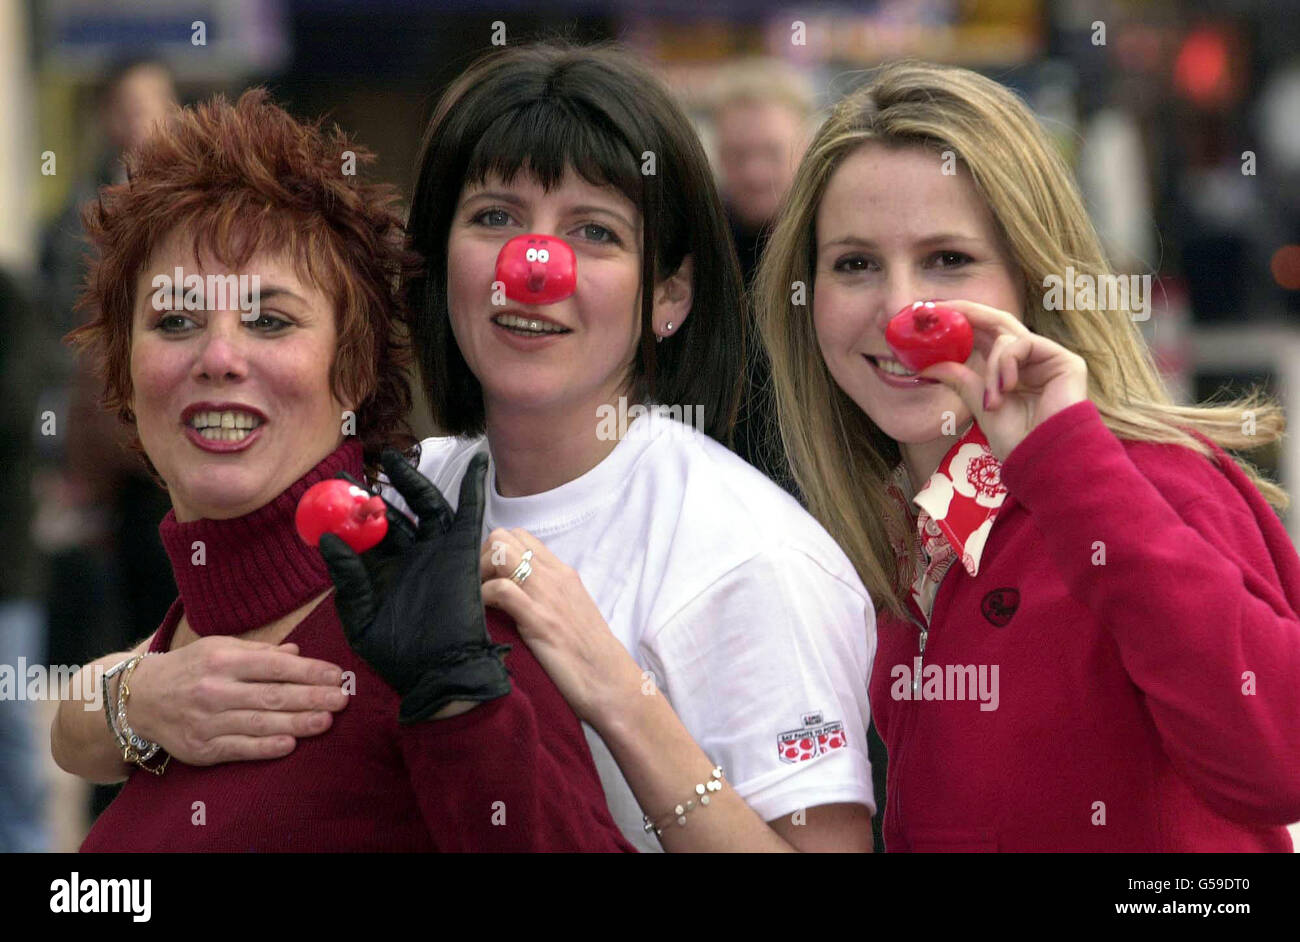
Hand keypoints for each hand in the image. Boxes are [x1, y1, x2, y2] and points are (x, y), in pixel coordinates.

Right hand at [127, 639, 347, 764]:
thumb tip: (297, 652)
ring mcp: (206, 721)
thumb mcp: (220, 648)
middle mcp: (214, 690)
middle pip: (271, 696)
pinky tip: (290, 745)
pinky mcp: (200, 748)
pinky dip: (266, 748)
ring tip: (326, 721)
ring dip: (297, 723)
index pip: (274, 666)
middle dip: (311, 697)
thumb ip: (259, 652)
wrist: (139, 698)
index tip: (336, 675)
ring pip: (259, 723)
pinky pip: (239, 749)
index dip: (308, 671)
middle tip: (342, 699)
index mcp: (222, 660)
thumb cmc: (190, 668)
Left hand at [318, 449, 511, 722]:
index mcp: (382, 572)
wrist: (439, 670)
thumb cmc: (398, 653)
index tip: (329, 493)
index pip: (363, 535)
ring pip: (424, 505)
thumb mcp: (361, 618)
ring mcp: (436, 550)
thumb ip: (347, 579)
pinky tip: (476, 460)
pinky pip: (468, 511)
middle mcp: (409, 556)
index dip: (346, 513)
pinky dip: (473, 485)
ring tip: (394, 458)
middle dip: (371, 493)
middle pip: (391, 514)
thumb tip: (328, 540)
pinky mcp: (461, 550)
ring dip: (411, 480)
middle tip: (352, 474)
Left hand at [479, 528, 642, 727]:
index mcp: (563, 573)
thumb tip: (517, 595)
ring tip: (478, 601)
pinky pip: (500, 590)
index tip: (487, 578)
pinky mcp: (540, 621)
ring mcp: (548, 596)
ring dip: (478, 573)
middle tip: (478, 590)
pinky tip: (481, 617)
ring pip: (499, 553)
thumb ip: (548, 596)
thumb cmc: (589, 655)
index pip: (520, 537)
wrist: (611, 683)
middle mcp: (555, 577)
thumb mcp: (571, 612)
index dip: (495, 552)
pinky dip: (482, 598)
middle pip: (503, 537)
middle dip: (480, 558)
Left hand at [917, 299, 1088, 459]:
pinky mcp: (1065, 360)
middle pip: (998, 322)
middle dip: (967, 312)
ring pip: (1006, 338)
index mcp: (1011, 369)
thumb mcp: (980, 406)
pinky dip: (1006, 364)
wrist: (1043, 460)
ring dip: (990, 367)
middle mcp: (1030, 360)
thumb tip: (928, 366)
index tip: (932, 313)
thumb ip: (961, 381)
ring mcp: (1048, 358)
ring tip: (992, 400)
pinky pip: (1023, 344)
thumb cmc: (1017, 440)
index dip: (962, 321)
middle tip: (938, 309)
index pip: (986, 335)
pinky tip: (1007, 389)